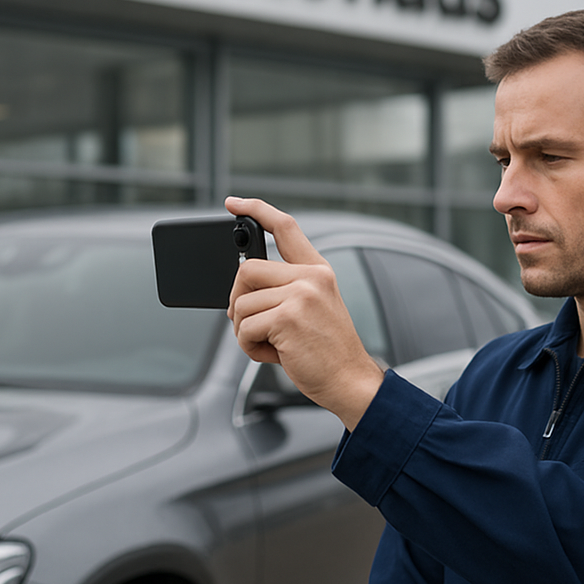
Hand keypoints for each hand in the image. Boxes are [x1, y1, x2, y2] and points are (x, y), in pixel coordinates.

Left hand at [225, 197, 385, 431]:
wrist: (349, 380)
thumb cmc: (326, 351)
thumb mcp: (312, 308)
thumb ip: (284, 290)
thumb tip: (241, 290)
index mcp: (317, 271)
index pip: (285, 227)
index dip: (256, 210)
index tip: (233, 203)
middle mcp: (311, 277)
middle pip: (247, 271)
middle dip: (237, 300)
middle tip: (249, 323)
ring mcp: (300, 295)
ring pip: (242, 305)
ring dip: (245, 332)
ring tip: (272, 345)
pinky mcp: (287, 317)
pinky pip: (245, 328)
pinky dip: (249, 347)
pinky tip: (274, 355)